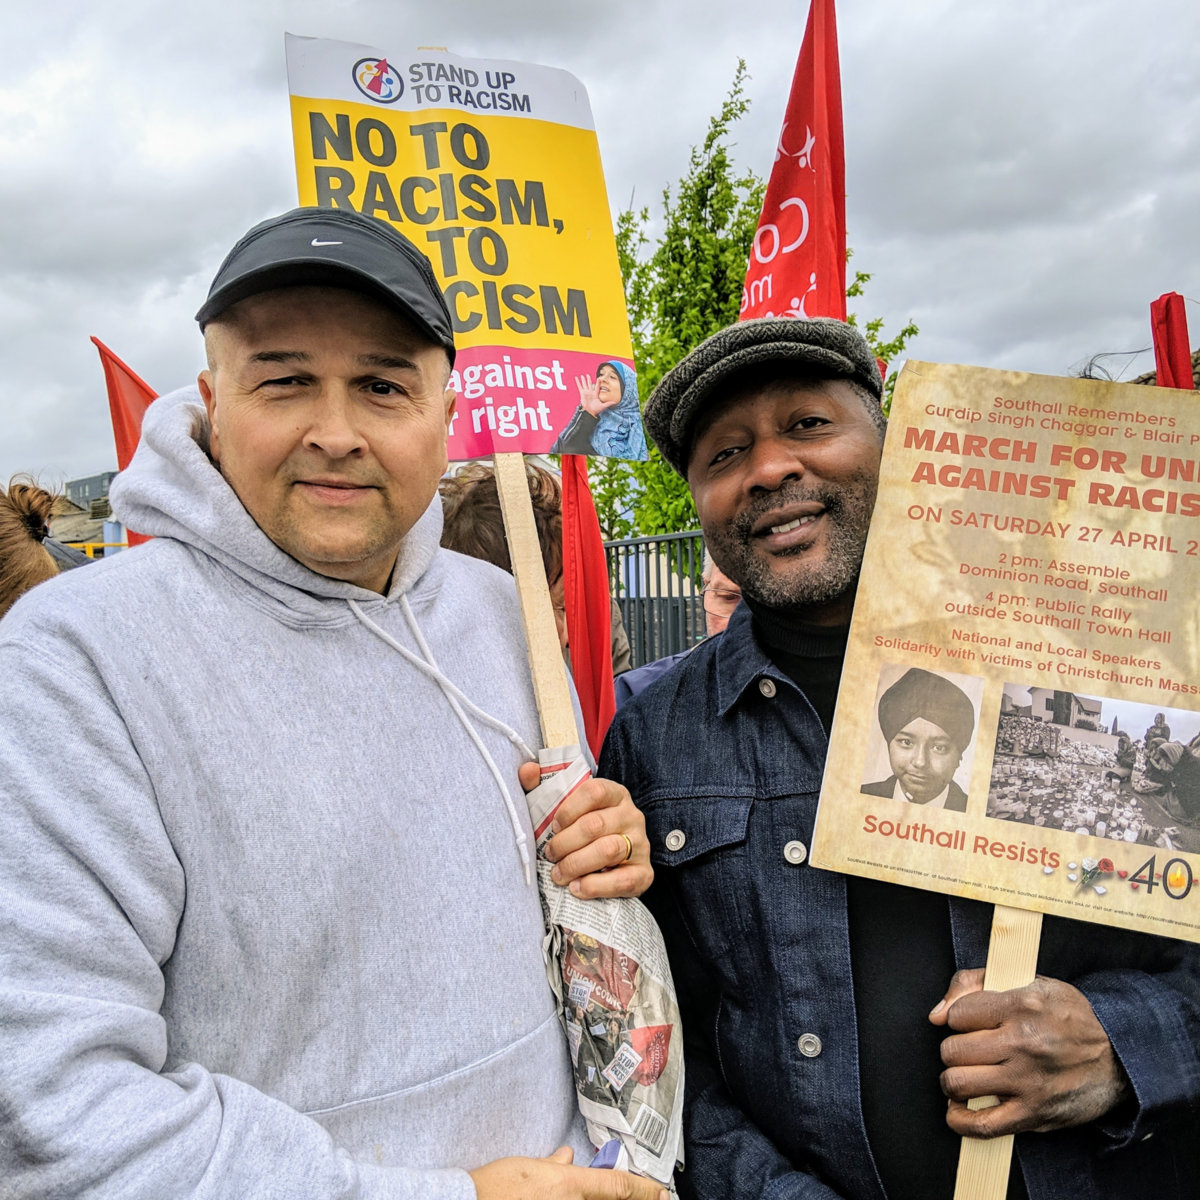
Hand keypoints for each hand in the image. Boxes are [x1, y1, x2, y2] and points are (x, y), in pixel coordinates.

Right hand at [470, 1145, 668, 1199]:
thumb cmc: (495, 1187)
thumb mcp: (528, 1167)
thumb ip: (552, 1166)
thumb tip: (566, 1159)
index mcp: (568, 1186)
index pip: (618, 1187)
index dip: (645, 1190)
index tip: (662, 1193)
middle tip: (651, 1198)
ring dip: (601, 1199)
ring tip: (604, 1193)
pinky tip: (576, 1198)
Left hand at [518, 763, 652, 898]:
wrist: (614, 865)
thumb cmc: (582, 832)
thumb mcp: (564, 807)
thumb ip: (542, 786)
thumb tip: (527, 770)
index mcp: (615, 794)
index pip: (594, 791)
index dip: (569, 809)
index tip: (553, 826)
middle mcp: (631, 816)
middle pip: (596, 824)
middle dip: (565, 842)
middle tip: (549, 854)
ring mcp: (640, 844)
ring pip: (608, 850)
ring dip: (576, 864)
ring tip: (558, 874)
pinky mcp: (644, 873)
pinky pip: (622, 880)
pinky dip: (595, 886)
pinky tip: (577, 888)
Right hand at [576, 375, 620, 415]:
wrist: (590, 412)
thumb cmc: (596, 410)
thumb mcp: (603, 406)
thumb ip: (608, 403)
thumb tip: (615, 402)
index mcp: (595, 394)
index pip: (597, 387)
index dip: (598, 383)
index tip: (598, 378)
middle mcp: (590, 393)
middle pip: (589, 384)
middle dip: (589, 380)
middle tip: (587, 375)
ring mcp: (586, 392)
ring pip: (585, 384)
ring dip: (584, 380)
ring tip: (582, 376)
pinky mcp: (582, 393)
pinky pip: (580, 386)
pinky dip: (578, 382)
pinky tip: (577, 378)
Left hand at [929, 968, 1127, 1136]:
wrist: (1120, 1056)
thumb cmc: (1070, 1016)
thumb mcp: (1030, 982)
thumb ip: (975, 983)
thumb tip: (937, 1015)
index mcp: (1021, 1006)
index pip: (958, 1014)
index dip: (957, 1017)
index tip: (969, 1022)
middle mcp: (1024, 1044)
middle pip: (953, 1050)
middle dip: (954, 1049)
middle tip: (970, 1050)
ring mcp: (1028, 1082)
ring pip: (959, 1083)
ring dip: (954, 1081)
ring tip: (965, 1075)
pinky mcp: (1035, 1115)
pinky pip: (983, 1124)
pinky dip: (960, 1120)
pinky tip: (959, 1109)